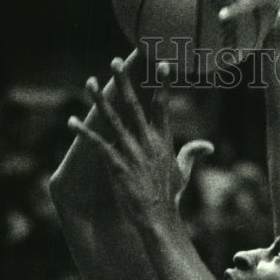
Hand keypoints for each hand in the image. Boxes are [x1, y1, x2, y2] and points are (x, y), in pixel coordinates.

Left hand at [69, 58, 213, 233]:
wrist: (159, 218)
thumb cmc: (170, 196)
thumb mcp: (183, 173)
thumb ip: (192, 154)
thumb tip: (208, 145)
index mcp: (163, 141)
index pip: (163, 106)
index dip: (162, 84)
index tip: (160, 63)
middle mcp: (147, 143)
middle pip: (134, 106)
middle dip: (124, 82)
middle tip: (115, 62)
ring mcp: (131, 153)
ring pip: (113, 120)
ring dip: (99, 101)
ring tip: (89, 83)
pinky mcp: (117, 166)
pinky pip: (98, 145)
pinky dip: (84, 133)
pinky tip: (71, 122)